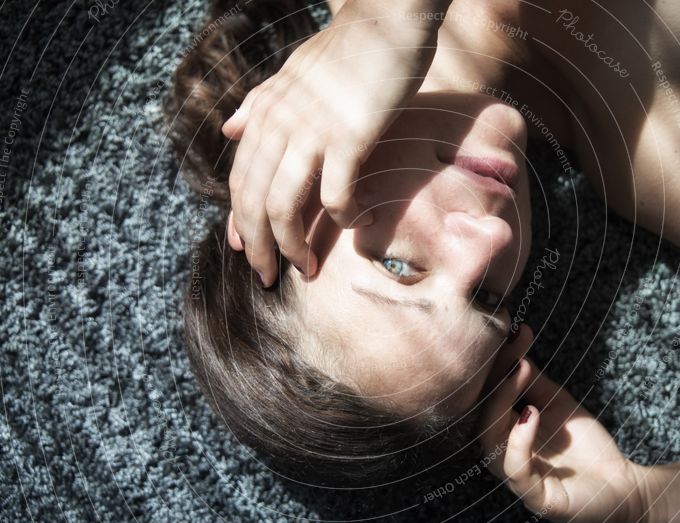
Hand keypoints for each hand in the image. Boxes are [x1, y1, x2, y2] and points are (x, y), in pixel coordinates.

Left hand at [222, 0, 447, 284]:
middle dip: (257, 247)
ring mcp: (312, 131)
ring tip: (306, 268)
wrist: (387, 18)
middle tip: (269, 277)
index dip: (238, 222)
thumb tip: (229, 130)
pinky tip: (351, 225)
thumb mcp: (291, 74)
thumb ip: (258, 104)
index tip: (245, 252)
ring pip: (283, 205)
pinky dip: (340, 217)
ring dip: (291, 246)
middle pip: (253, 201)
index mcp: (265, 114)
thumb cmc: (346, 48)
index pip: (240, 180)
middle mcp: (280, 125)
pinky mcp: (349, 136)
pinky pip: (334, 192)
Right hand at [478, 341, 646, 522]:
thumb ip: (532, 382)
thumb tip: (512, 346)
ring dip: (500, 404)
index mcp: (505, 434)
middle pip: (481, 416)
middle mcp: (504, 454)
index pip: (488, 397)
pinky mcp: (537, 497)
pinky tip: (530, 414)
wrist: (625, 487)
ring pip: (490, 442)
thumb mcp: (557, 404)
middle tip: (512, 351)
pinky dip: (519, 441)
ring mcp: (518, 477)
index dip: (496, 366)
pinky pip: (515, 470)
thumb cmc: (587, 448)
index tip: (513, 332)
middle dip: (494, 380)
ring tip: (518, 374)